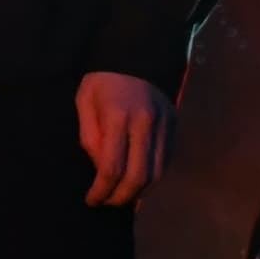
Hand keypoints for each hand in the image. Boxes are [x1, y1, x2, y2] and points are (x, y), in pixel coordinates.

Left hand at [75, 72, 170, 205]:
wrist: (136, 56)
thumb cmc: (102, 82)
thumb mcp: (84, 102)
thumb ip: (90, 138)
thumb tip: (101, 170)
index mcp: (118, 116)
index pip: (112, 168)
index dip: (101, 191)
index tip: (92, 200)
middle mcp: (146, 123)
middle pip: (138, 177)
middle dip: (120, 198)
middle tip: (107, 203)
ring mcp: (165, 126)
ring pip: (157, 174)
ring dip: (139, 193)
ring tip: (121, 196)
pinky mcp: (175, 127)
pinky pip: (166, 162)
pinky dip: (152, 179)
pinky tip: (138, 182)